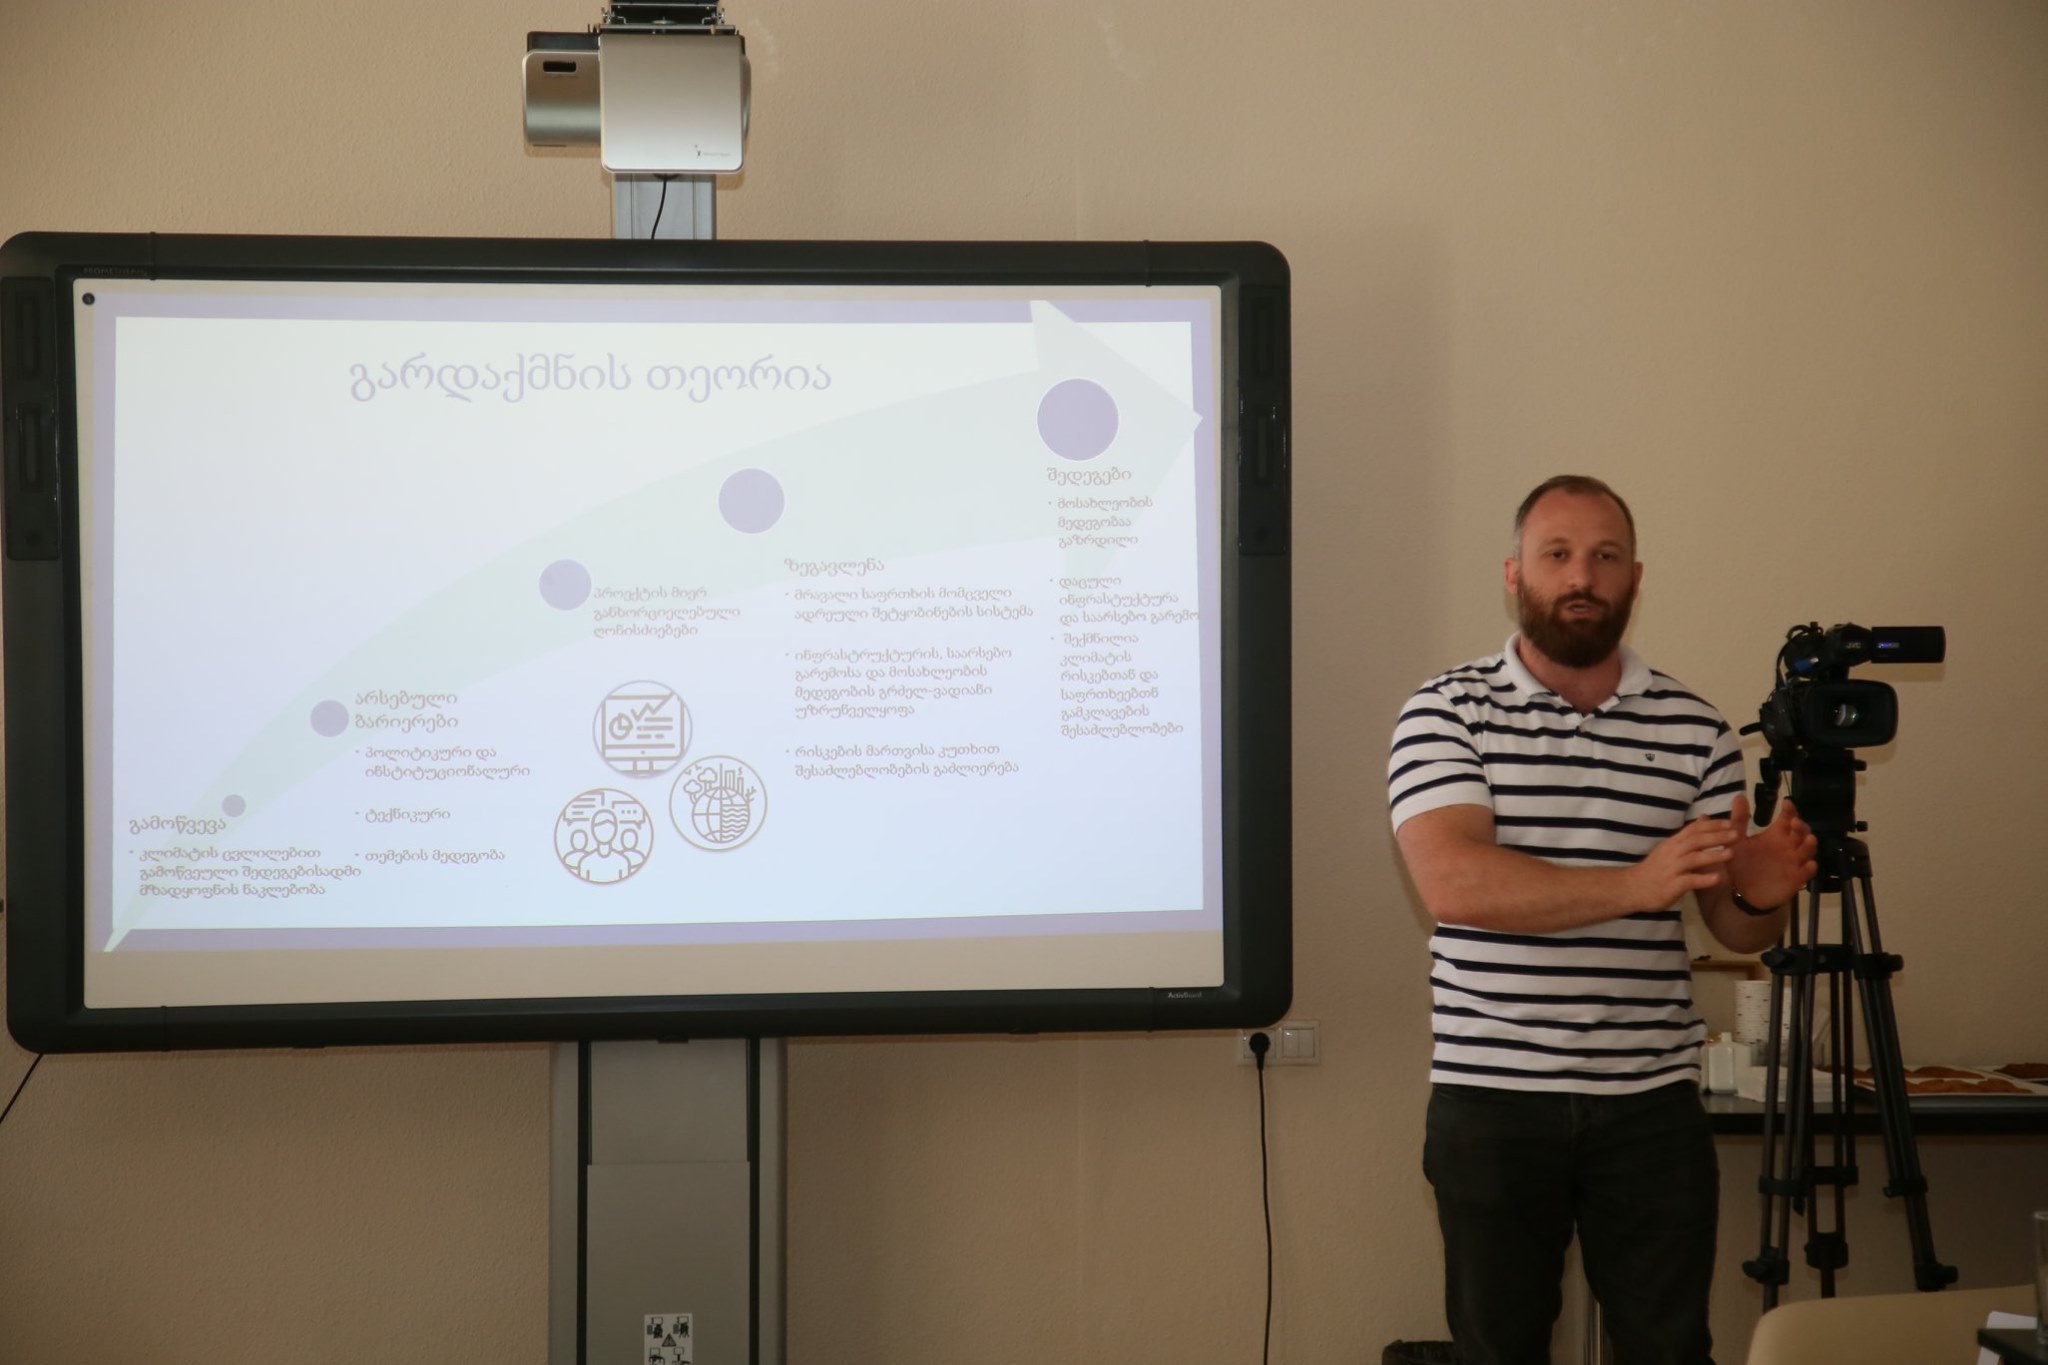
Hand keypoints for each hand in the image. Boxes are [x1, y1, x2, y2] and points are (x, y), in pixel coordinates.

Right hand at [1628, 814, 1737, 909]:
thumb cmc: (1655, 868)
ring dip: (1713, 855)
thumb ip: (1688, 835)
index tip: (1730, 822)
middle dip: (1716, 837)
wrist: (1633, 888)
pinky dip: (1703, 879)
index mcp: (1673, 843)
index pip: (1693, 829)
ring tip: (1731, 854)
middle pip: (1696, 841)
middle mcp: (1672, 852)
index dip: (1712, 825)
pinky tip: (1717, 879)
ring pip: (1693, 859)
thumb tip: (1704, 818)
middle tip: (1736, 834)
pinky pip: (1689, 881)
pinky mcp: (1671, 885)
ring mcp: (1672, 869)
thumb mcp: (1670, 848)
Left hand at [1726, 794, 1818, 909]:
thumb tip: (1739, 796)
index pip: (1787, 818)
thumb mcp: (1736, 842)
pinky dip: (1809, 869)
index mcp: (1776, 835)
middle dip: (1801, 826)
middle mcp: (1788, 846)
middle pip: (1801, 832)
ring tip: (1808, 839)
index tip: (1787, 803)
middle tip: (1794, 823)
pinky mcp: (1796, 878)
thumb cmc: (1741, 864)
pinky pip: (1806, 873)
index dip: (1789, 810)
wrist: (1742, 892)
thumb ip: (1738, 821)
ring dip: (1809, 845)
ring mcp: (1794, 862)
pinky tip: (1809, 865)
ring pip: (1808, 851)